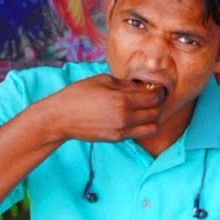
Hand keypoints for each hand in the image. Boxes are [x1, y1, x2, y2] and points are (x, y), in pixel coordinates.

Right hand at [45, 74, 164, 142]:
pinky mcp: (117, 138)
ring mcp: (122, 130)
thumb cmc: (79, 94)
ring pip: (152, 127)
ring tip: (145, 110)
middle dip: (157, 104)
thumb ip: (126, 84)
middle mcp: (125, 116)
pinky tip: (134, 118)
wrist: (61, 117)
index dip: (158, 92)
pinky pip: (139, 134)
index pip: (154, 97)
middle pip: (156, 112)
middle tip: (151, 98)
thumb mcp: (103, 80)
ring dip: (152, 118)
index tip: (156, 88)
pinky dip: (142, 126)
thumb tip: (144, 86)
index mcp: (122, 99)